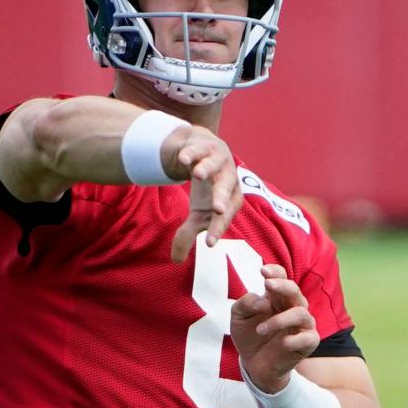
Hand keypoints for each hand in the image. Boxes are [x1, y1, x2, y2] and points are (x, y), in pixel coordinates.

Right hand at [168, 129, 242, 262]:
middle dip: (221, 198)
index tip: (209, 244)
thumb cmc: (205, 190)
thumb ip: (188, 235)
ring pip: (214, 164)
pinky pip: (198, 149)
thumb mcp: (196, 213)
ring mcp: (218, 160)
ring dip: (207, 168)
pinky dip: (191, 153)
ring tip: (197, 174)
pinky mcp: (205, 146)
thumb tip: (176, 261)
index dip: (217, 229)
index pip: (225, 217)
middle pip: (226, 189)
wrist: (201, 154)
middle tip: (217, 209)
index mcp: (230, 200)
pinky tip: (183, 158)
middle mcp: (228, 179)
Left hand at [229, 263, 319, 391]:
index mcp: (276, 297)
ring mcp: (302, 324)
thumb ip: (245, 304)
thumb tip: (263, 302)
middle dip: (282, 286)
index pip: (282, 277)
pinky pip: (308, 337)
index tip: (262, 272)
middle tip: (267, 286)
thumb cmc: (248, 335)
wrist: (254, 364)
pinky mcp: (308, 342)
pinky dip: (295, 339)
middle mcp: (292, 306)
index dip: (275, 272)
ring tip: (260, 330)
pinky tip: (283, 343)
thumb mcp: (238, 318)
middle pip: (294, 290)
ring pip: (300, 313)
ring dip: (279, 320)